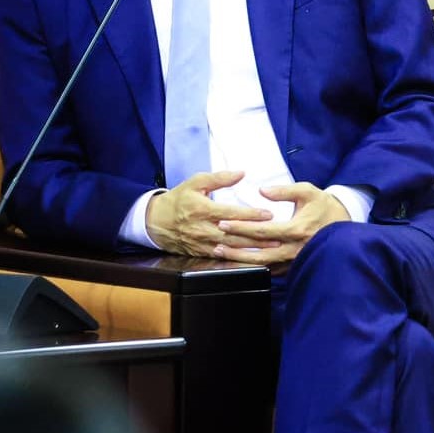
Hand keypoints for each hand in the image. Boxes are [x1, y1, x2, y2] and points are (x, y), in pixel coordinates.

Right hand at [144, 171, 272, 257]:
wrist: (155, 221)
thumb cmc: (178, 199)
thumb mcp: (196, 182)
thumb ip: (220, 178)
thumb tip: (242, 173)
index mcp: (202, 209)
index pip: (231, 213)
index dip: (251, 214)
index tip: (269, 214)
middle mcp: (202, 228)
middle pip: (233, 234)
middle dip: (257, 236)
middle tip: (278, 236)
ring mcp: (201, 243)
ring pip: (230, 248)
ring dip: (251, 249)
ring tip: (271, 249)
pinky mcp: (200, 253)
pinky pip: (221, 258)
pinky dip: (238, 259)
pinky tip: (252, 259)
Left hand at [211, 182, 349, 265]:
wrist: (344, 226)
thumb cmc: (324, 207)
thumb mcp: (308, 192)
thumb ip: (284, 191)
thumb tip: (262, 190)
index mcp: (296, 229)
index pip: (262, 231)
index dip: (241, 227)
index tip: (223, 223)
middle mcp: (293, 249)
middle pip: (257, 253)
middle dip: (235, 248)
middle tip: (216, 243)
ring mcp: (294, 261)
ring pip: (262, 265)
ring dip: (240, 260)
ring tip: (222, 254)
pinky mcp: (294, 267)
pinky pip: (270, 271)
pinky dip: (252, 268)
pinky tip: (239, 263)